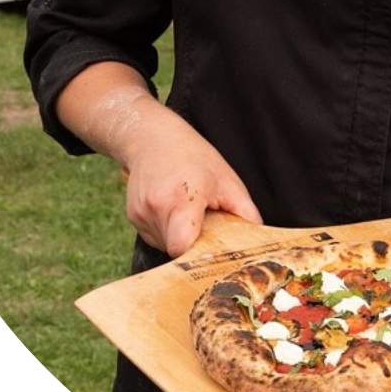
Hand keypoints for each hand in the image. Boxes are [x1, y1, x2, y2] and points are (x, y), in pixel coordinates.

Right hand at [121, 98, 262, 257]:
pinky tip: (174, 209)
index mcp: (181, 199)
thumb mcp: (227, 180)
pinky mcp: (133, 216)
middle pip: (175, 249)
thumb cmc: (193, 156)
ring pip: (164, 245)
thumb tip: (258, 236)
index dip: (197, 253)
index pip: (181, 247)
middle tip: (204, 221)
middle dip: (193, 242)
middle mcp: (156, 208)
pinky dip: (167, 230)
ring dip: (180, 236)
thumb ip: (245, 212)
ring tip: (188, 210)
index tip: (211, 246)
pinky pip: (154, 236)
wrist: (152, 138)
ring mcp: (140, 214)